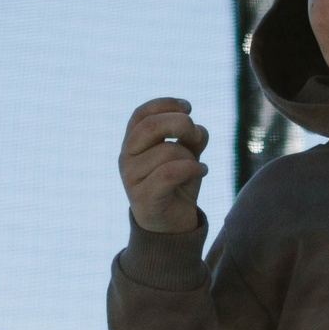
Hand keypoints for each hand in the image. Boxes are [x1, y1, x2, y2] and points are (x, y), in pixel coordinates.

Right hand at [121, 96, 208, 233]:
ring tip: (196, 167)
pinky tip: (202, 171)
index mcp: (132, 142)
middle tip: (196, 135)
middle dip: (181, 124)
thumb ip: (190, 137)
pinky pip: (169, 173)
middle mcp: (126, 157)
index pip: (142, 113)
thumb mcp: (186, 153)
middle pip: (150, 126)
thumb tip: (196, 129)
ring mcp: (131, 178)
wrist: (171, 225)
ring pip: (167, 151)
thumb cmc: (178, 184)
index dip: (166, 104)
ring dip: (190, 157)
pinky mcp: (143, 198)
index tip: (188, 108)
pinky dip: (192, 169)